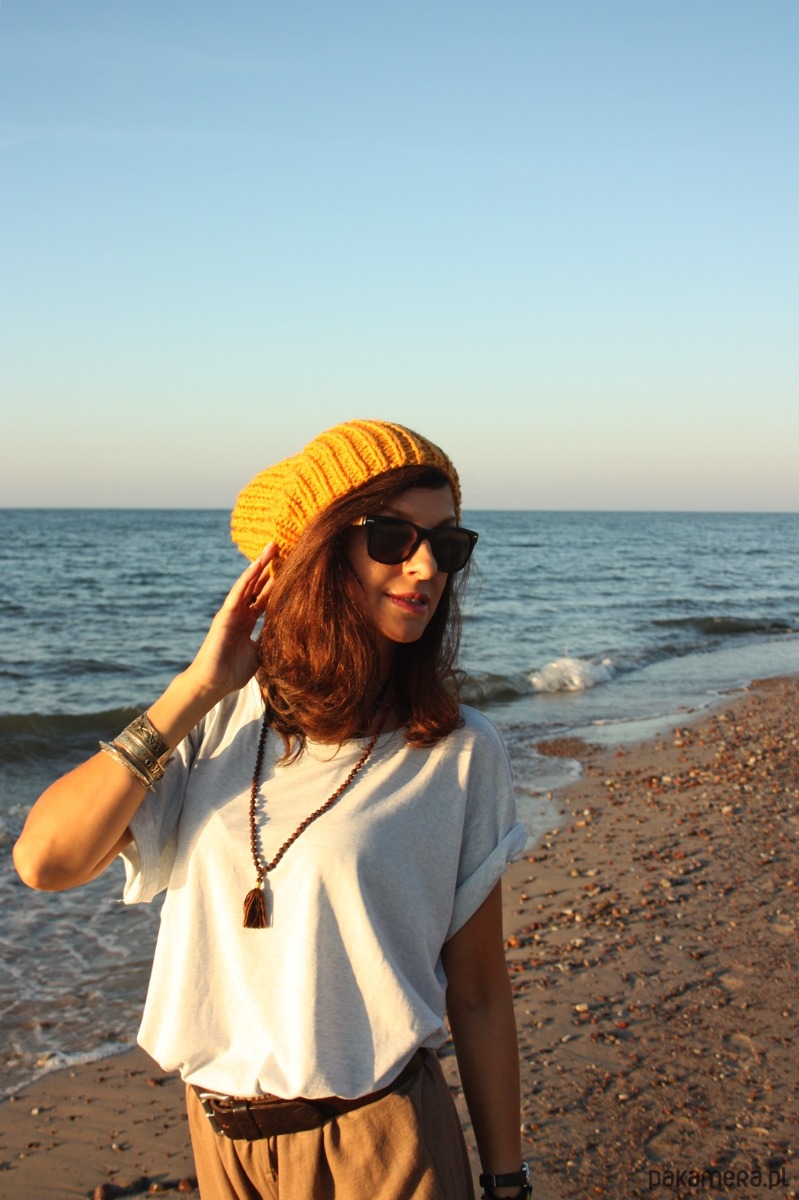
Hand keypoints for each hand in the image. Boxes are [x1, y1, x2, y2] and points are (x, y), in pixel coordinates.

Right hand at [183, 543, 277, 703]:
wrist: (213, 683)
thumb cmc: (233, 673)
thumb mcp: (261, 654)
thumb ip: (271, 639)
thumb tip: (290, 632)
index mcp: (249, 623)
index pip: (265, 599)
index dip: (277, 585)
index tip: (291, 570)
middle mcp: (241, 614)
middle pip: (258, 586)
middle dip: (270, 568)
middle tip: (283, 548)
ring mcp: (232, 613)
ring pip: (248, 583)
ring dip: (259, 564)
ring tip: (272, 547)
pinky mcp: (225, 615)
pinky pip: (238, 592)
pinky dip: (247, 578)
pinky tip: (257, 564)